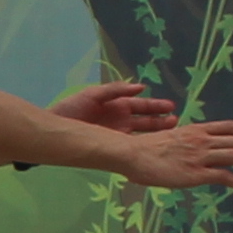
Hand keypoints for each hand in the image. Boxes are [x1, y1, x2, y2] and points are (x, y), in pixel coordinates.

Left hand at [50, 78, 177, 134]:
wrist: (55, 128)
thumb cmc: (71, 108)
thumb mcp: (93, 94)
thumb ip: (115, 90)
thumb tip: (140, 86)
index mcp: (118, 105)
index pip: (142, 106)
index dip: (156, 106)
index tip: (171, 107)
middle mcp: (121, 120)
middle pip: (146, 121)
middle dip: (161, 121)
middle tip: (176, 122)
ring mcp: (118, 134)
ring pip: (142, 134)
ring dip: (156, 133)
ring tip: (171, 132)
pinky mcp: (112, 145)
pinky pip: (131, 145)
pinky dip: (143, 145)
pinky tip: (155, 147)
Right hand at [108, 119, 232, 192]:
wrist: (131, 154)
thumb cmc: (145, 149)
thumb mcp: (171, 139)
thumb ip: (187, 142)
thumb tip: (195, 149)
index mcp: (196, 130)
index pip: (230, 127)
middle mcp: (202, 140)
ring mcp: (199, 156)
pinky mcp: (195, 173)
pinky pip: (224, 176)